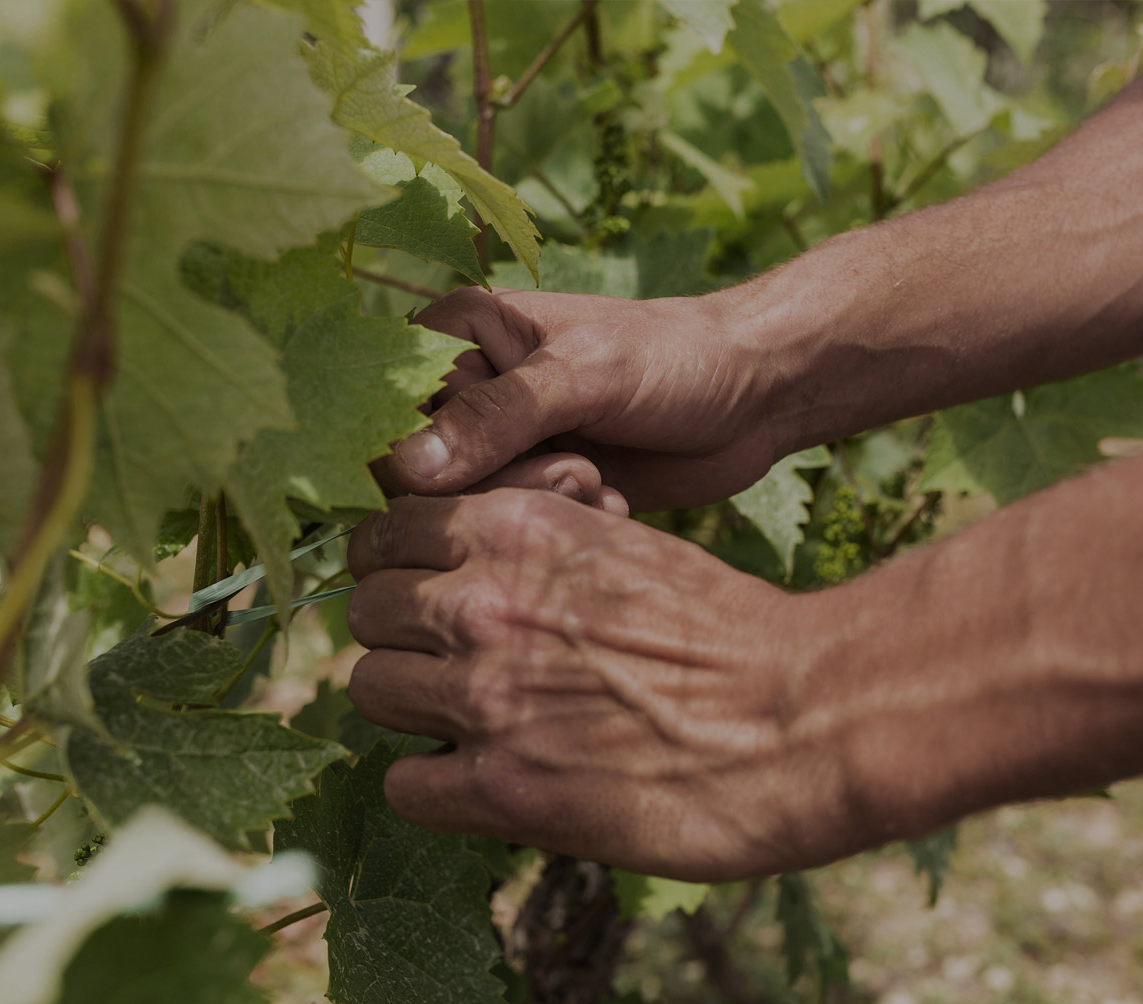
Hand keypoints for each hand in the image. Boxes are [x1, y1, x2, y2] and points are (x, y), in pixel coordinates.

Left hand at [344, 488, 855, 880]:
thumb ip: (544, 546)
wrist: (808, 714)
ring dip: (415, 710)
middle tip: (451, 665)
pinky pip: (404, 785)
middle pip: (365, 610)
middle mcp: (483, 603)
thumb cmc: (736, 632)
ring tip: (474, 725)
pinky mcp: (503, 787)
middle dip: (401, 636)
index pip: (385, 529)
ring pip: (369, 691)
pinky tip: (486, 785)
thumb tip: (486, 565)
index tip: (425, 592)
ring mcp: (485, 696)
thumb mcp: (629, 548)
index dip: (400, 564)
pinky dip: (435, 788)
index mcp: (518, 527)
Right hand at [373, 287, 785, 511]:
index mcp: (454, 334)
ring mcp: (497, 446)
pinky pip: (509, 530)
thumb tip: (407, 468)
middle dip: (496, 486)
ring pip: (464, 511)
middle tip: (574, 468)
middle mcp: (462, 391)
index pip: (386, 411)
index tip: (491, 463)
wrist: (756, 395)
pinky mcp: (533, 490)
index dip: (425, 456)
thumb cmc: (675, 358)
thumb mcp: (586, 375)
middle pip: (418, 474)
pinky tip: (610, 502)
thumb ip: (497, 418)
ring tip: (598, 480)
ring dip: (533, 507)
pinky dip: (556, 524)